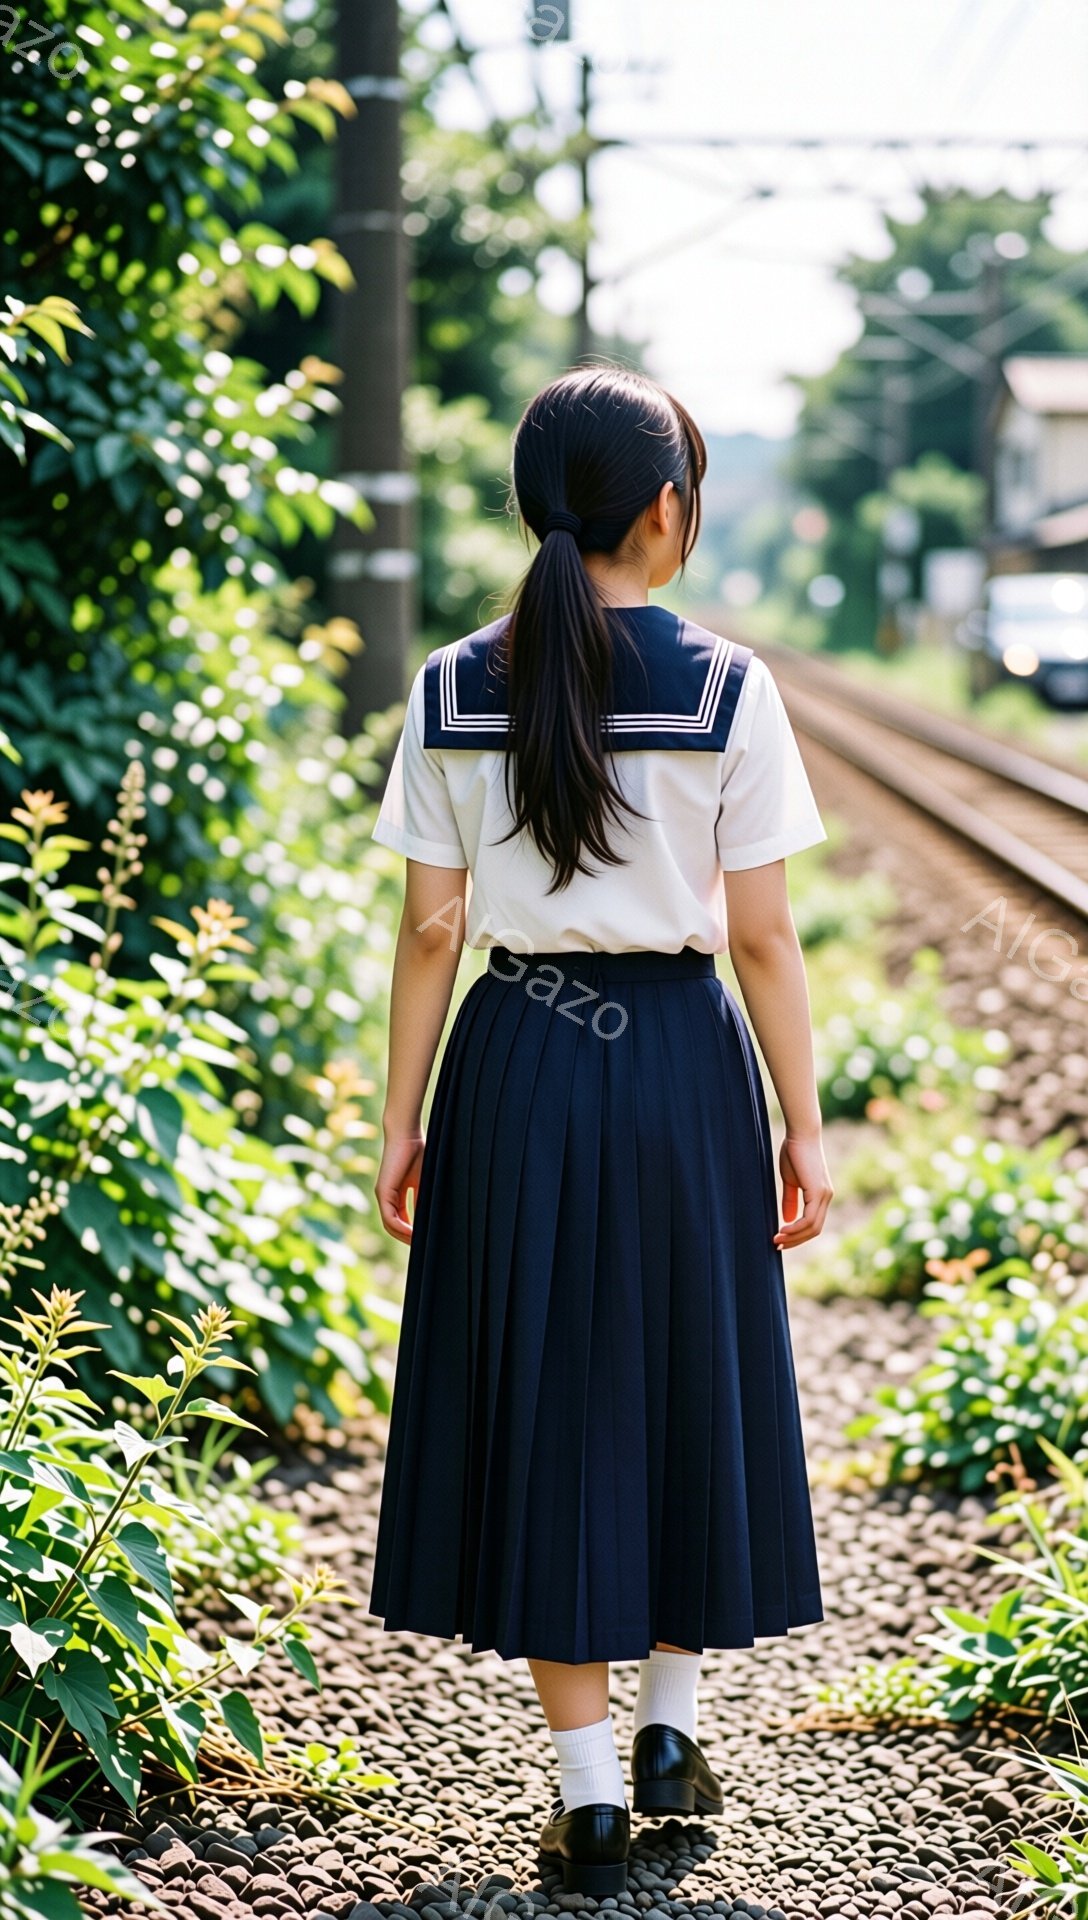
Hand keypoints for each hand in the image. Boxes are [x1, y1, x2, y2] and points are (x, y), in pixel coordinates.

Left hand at [376, 1129, 424, 1244]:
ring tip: (420, 1244)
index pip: (400, 1220)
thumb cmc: (417, 1152)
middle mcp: (386, 1197)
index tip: (425, 1239)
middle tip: (423, 1248)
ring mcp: (383, 1195)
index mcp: (395, 1194)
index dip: (411, 1232)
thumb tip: (430, 1219)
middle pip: (394, 1226)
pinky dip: (401, 1228)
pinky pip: (390, 1218)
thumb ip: (422, 1199)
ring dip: (404, 1237)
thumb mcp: (423, 1181)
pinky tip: (414, 1234)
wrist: (407, 1135)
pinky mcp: (383, 1191)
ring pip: (390, 1225)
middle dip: (407, 1238)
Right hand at [775, 1133, 832, 1248]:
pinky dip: (796, 1227)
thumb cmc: (794, 1153)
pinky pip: (809, 1218)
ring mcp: (824, 1195)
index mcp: (821, 1195)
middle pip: (814, 1230)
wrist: (800, 1134)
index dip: (798, 1235)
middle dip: (796, 1240)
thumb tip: (787, 1219)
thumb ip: (790, 1200)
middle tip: (777, 1244)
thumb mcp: (790, 1180)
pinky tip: (783, 1228)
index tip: (780, 1238)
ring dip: (794, 1236)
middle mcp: (826, 1197)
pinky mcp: (818, 1192)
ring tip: (777, 1239)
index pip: (813, 1223)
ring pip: (812, 1227)